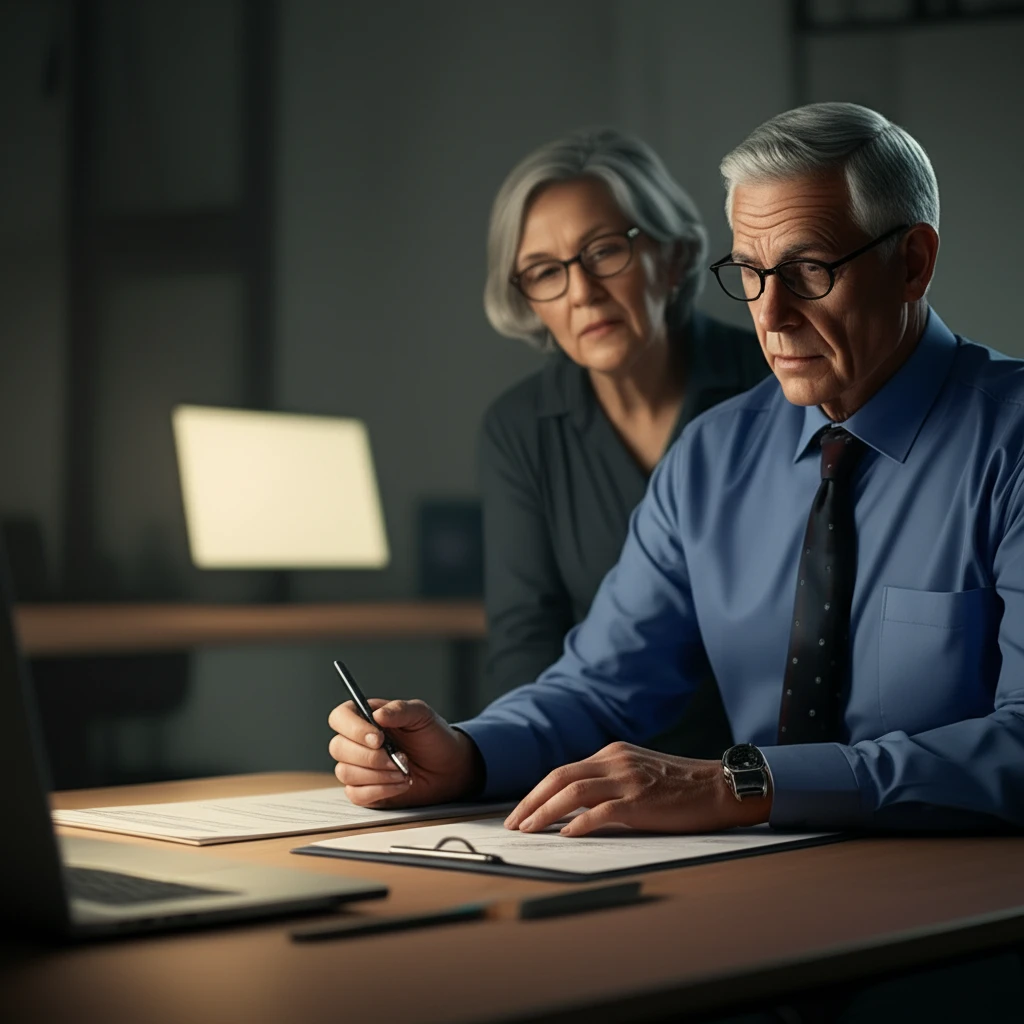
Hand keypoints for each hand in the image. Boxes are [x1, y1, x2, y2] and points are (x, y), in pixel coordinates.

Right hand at [327, 698, 482, 808]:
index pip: (339, 718)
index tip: (378, 738)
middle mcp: (356, 741)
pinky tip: (400, 783)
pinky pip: (356, 794)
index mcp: (365, 717)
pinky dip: (381, 790)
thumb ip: (400, 710)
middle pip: (338, 748)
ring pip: (345, 772)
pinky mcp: (364, 790)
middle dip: (371, 756)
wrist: (448, 767)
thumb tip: (378, 714)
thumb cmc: (433, 737)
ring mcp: (358, 767)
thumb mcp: (422, 715)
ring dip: (378, 774)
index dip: (353, 729)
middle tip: (398, 757)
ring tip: (403, 770)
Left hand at [503, 741, 771, 836]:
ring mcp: (628, 779)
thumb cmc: (681, 785)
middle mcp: (615, 761)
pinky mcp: (641, 801)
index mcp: (612, 753)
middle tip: (513, 823)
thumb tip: (574, 805)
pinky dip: (579, 823)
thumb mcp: (638, 771)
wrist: (720, 787)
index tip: (521, 812)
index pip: (563, 771)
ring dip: (545, 812)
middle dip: (530, 801)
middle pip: (559, 777)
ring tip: (529, 830)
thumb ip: (609, 779)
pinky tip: (566, 835)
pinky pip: (601, 811)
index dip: (537, 792)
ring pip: (573, 791)